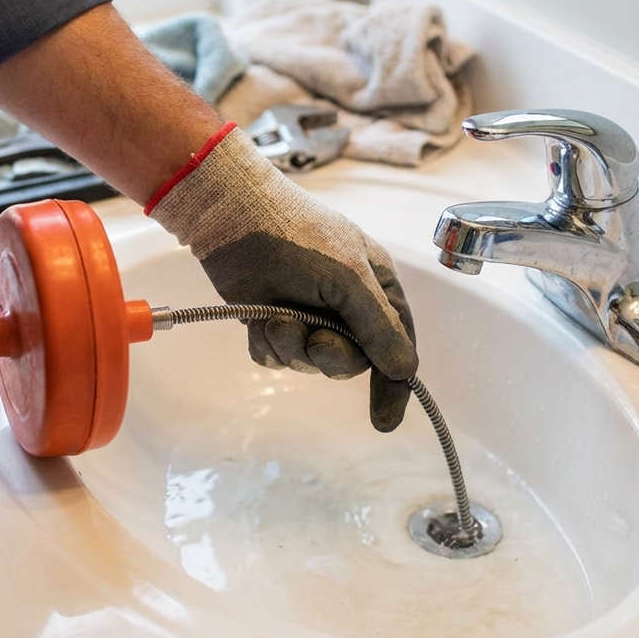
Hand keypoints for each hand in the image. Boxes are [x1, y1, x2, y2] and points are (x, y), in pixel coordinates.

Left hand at [147, 125, 417, 430]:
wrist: (232, 217)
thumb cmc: (298, 236)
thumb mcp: (349, 279)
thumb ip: (379, 327)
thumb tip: (406, 370)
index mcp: (375, 287)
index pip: (396, 345)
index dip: (393, 383)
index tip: (384, 420)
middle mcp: (345, 305)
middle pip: (350, 362)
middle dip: (329, 355)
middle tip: (314, 339)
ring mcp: (307, 314)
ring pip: (309, 362)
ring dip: (291, 345)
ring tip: (276, 315)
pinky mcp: (272, 321)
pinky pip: (276, 358)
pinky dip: (267, 344)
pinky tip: (258, 318)